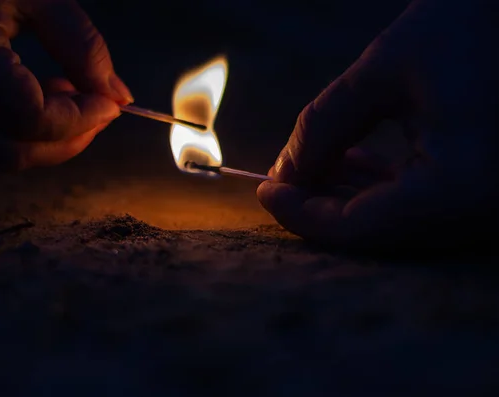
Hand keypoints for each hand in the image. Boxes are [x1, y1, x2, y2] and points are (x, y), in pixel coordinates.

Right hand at [0, 0, 132, 170]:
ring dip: (46, 142)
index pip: (29, 117)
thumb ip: (82, 45)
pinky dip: (24, 135)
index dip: (79, 119)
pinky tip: (42, 98)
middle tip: (99, 112)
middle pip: (12, 152)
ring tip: (71, 100)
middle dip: (67, 141)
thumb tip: (119, 96)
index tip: (111, 104)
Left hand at [257, 0, 497, 252]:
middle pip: (374, 231)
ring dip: (345, 196)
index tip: (264, 189)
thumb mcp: (380, 72)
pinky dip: (378, 188)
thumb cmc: (469, 26)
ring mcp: (488, 208)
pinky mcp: (485, 191)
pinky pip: (419, 206)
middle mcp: (482, 214)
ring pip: (394, 222)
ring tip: (310, 162)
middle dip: (319, 204)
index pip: (356, 227)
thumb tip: (282, 174)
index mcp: (460, 188)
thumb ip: (321, 126)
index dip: (300, 213)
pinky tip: (348, 159)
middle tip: (281, 177)